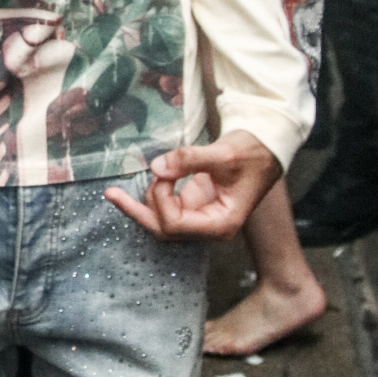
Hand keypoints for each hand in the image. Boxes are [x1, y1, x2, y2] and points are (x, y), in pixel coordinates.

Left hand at [105, 131, 281, 241]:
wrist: (265, 147)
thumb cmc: (252, 153)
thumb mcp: (223, 154)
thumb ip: (189, 160)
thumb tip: (156, 167)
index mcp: (221, 223)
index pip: (177, 224)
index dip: (163, 200)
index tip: (166, 172)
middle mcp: (209, 226)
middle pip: (164, 229)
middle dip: (138, 211)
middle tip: (111, 195)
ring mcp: (201, 216)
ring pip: (161, 221)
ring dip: (141, 204)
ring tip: (119, 190)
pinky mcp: (194, 204)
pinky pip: (166, 207)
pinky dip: (150, 196)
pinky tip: (132, 188)